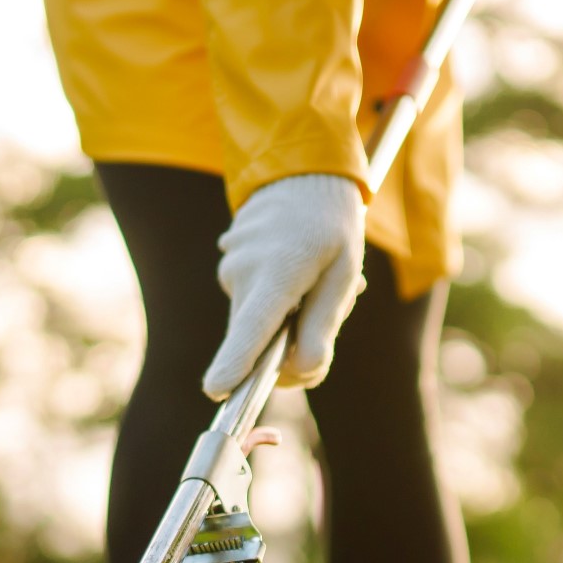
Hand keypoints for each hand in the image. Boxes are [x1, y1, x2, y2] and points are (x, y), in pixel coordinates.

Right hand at [199, 173, 366, 400]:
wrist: (301, 173)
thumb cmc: (331, 225)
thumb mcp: (344, 272)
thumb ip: (323, 325)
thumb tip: (302, 371)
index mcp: (277, 273)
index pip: (251, 327)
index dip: (235, 363)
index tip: (218, 389)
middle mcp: (244, 272)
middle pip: (259, 339)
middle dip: (288, 344)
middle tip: (325, 307)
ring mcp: (230, 267)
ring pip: (257, 320)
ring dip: (285, 316)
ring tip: (312, 277)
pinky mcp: (227, 265)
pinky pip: (252, 301)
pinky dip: (275, 298)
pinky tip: (294, 267)